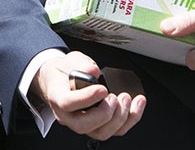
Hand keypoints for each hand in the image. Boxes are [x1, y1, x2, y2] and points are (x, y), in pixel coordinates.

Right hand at [31, 51, 145, 140]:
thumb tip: (93, 71)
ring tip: (126, 98)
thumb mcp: (71, 60)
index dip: (86, 98)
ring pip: (101, 133)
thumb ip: (81, 65)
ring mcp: (84, 122)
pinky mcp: (98, 125)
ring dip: (119, 118)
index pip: (67, 104)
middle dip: (104, 114)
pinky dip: (130, 118)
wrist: (63, 79)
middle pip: (83, 126)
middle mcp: (68, 115)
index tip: (102, 89)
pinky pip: (115, 130)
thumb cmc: (66, 72)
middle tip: (114, 97)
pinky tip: (137, 103)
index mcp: (57, 96)